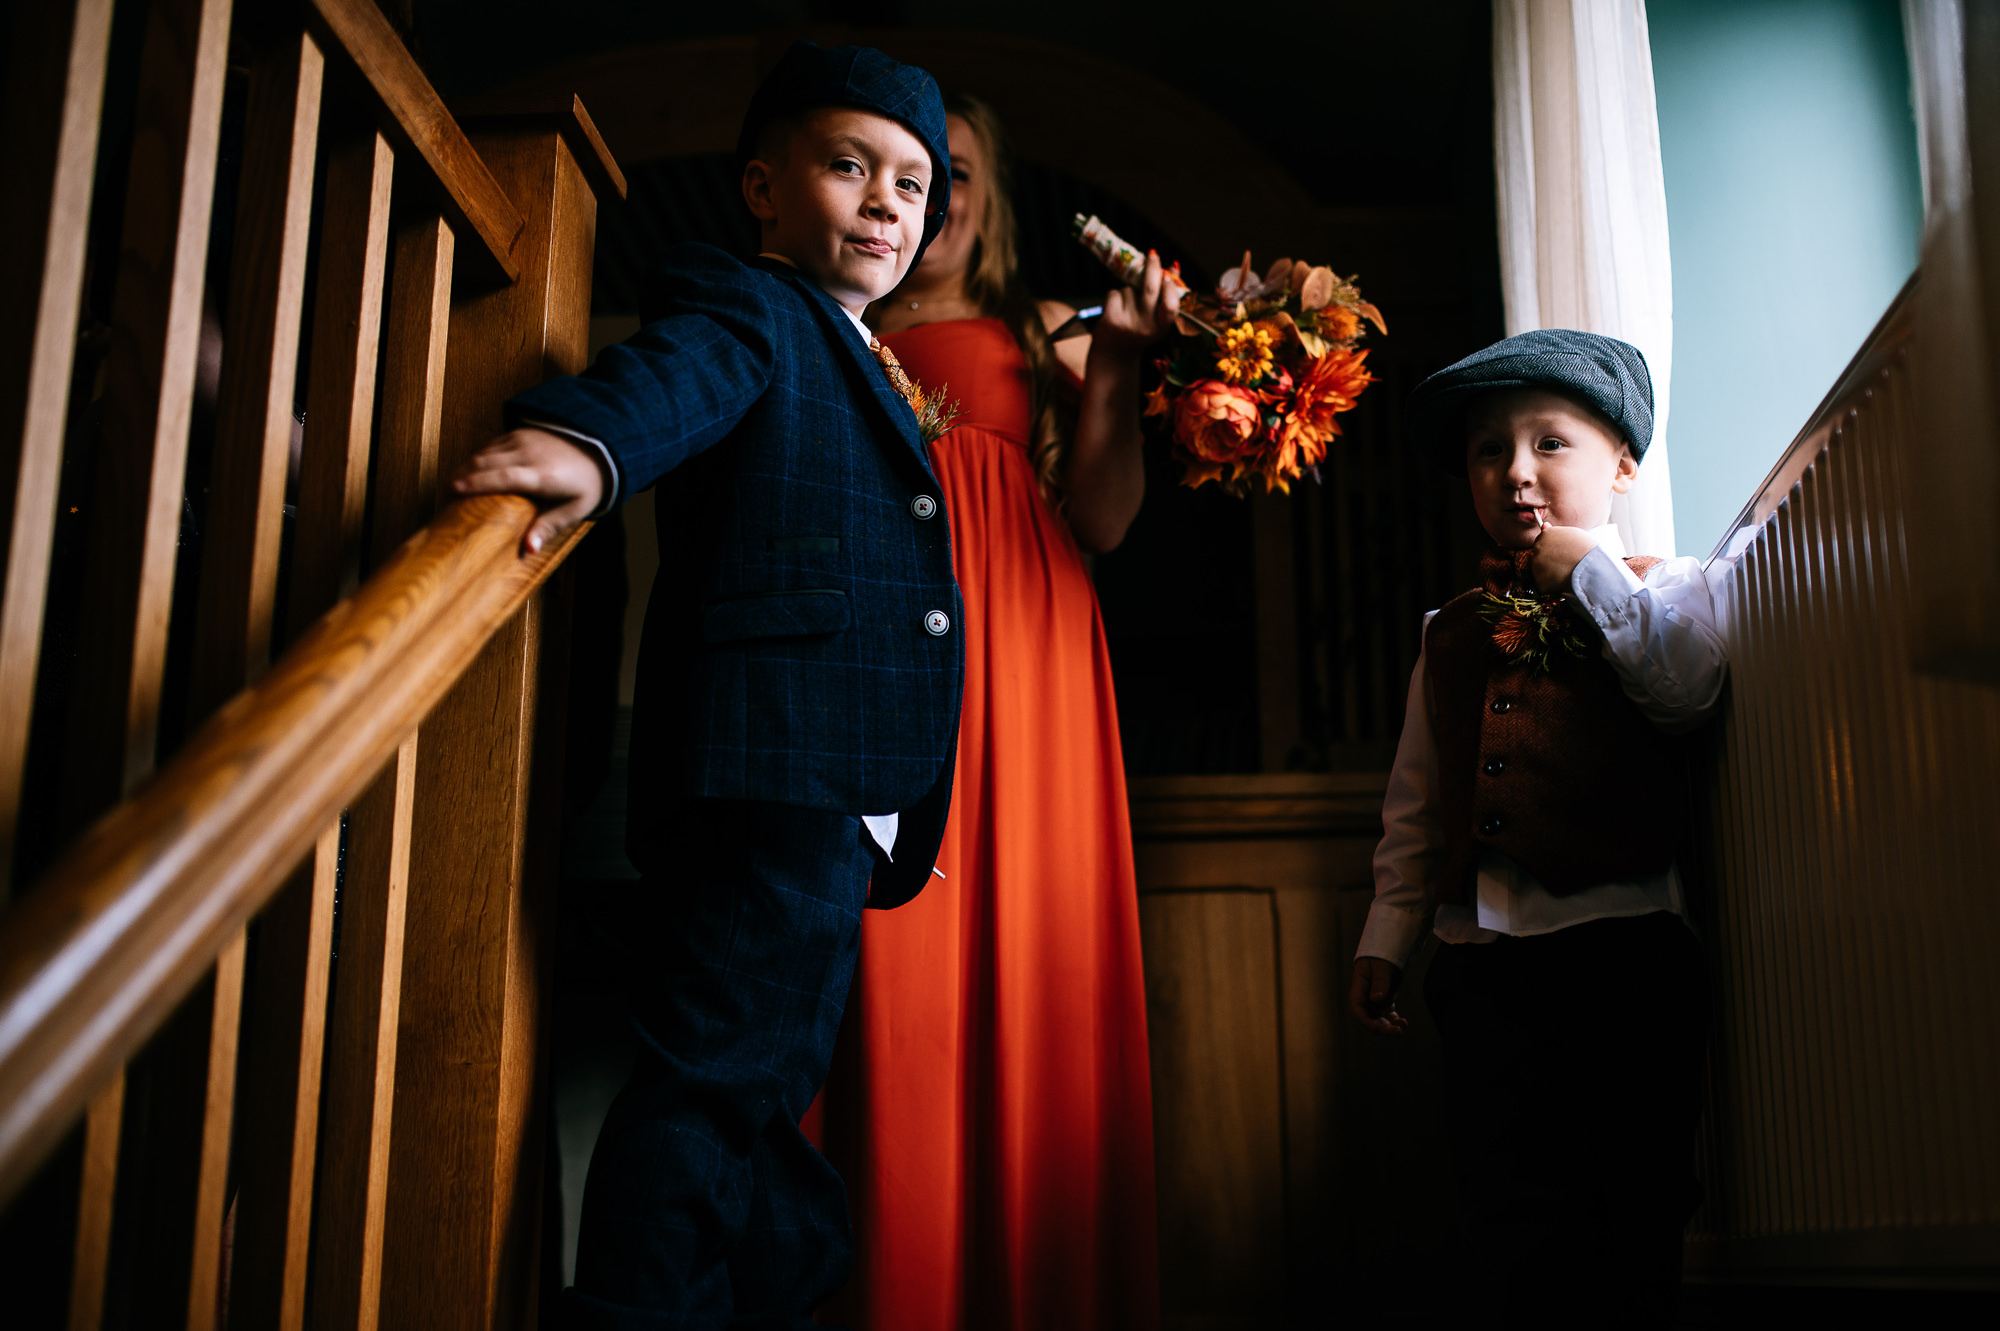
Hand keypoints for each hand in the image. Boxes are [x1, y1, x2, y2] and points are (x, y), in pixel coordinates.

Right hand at [451, 427, 604, 553]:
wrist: (599, 447)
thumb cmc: (586, 484)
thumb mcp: (575, 510)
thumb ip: (549, 527)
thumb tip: (528, 550)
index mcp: (544, 475)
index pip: (505, 477)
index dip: (478, 482)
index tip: (453, 489)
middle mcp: (530, 454)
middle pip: (487, 462)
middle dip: (462, 476)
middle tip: (443, 494)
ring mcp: (523, 440)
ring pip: (485, 452)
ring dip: (465, 467)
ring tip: (450, 486)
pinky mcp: (519, 433)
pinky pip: (491, 446)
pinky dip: (476, 459)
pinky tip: (467, 472)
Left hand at [1089, 249, 1181, 357]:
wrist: (1114, 353)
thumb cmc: (1139, 329)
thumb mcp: (1156, 318)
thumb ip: (1167, 294)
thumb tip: (1174, 266)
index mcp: (1162, 328)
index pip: (1171, 306)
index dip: (1169, 288)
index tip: (1167, 274)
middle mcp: (1146, 328)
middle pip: (1149, 289)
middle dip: (1152, 268)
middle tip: (1152, 255)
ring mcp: (1128, 323)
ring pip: (1129, 290)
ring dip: (1128, 291)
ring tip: (1127, 307)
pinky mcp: (1111, 319)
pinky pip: (1115, 293)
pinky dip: (1115, 296)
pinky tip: (1115, 309)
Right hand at [1348, 957, 1407, 1035]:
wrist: (1386, 951)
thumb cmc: (1381, 957)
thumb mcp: (1381, 967)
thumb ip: (1380, 982)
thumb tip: (1377, 999)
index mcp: (1358, 989)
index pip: (1358, 1010)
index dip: (1367, 1022)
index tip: (1381, 1028)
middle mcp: (1364, 998)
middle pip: (1369, 1019)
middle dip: (1382, 1028)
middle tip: (1397, 1032)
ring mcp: (1374, 1001)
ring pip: (1380, 1019)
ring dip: (1390, 1025)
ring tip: (1404, 1025)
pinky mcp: (1383, 1001)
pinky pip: (1387, 1015)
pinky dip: (1394, 1020)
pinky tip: (1403, 1022)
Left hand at [1529, 522, 1596, 591]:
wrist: (1590, 568)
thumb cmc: (1586, 550)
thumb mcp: (1573, 534)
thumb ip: (1556, 531)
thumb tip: (1544, 525)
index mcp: (1545, 535)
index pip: (1541, 542)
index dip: (1551, 549)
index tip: (1560, 554)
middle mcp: (1537, 549)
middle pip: (1538, 556)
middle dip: (1548, 561)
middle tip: (1564, 564)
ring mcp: (1536, 566)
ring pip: (1539, 571)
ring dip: (1549, 573)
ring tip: (1565, 572)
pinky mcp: (1539, 581)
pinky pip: (1543, 585)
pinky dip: (1551, 586)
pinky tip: (1563, 582)